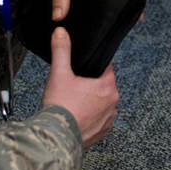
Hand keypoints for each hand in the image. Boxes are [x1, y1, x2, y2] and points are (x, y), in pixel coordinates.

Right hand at [41, 28, 117, 148]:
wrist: (56, 136)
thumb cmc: (60, 106)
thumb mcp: (59, 73)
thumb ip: (61, 50)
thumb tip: (61, 32)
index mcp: (108, 86)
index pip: (106, 67)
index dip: (94, 65)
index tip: (83, 68)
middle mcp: (113, 103)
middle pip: (104, 86)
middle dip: (90, 84)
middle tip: (73, 86)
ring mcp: (109, 119)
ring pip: (102, 103)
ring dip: (91, 102)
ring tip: (73, 102)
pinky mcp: (102, 133)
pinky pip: (99, 120)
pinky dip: (90, 117)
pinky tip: (77, 115)